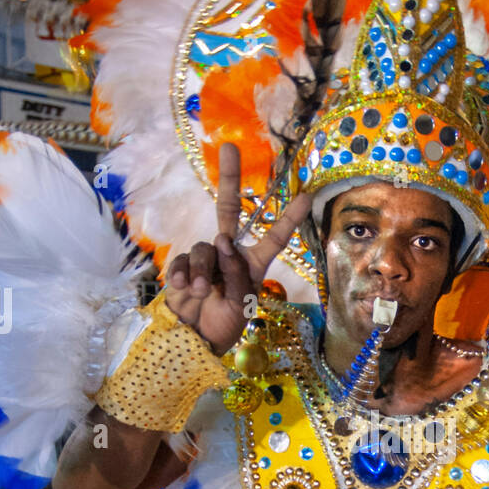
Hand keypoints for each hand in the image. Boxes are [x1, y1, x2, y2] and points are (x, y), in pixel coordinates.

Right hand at [165, 143, 311, 355]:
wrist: (193, 340)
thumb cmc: (225, 324)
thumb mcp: (241, 304)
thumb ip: (236, 273)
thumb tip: (222, 240)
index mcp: (252, 264)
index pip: (274, 238)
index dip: (288, 218)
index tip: (304, 195)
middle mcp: (230, 254)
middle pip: (230, 208)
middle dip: (230, 177)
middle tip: (229, 148)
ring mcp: (206, 257)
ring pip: (205, 247)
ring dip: (204, 271)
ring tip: (203, 293)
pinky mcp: (183, 265)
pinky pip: (183, 259)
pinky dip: (183, 274)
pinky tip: (184, 290)